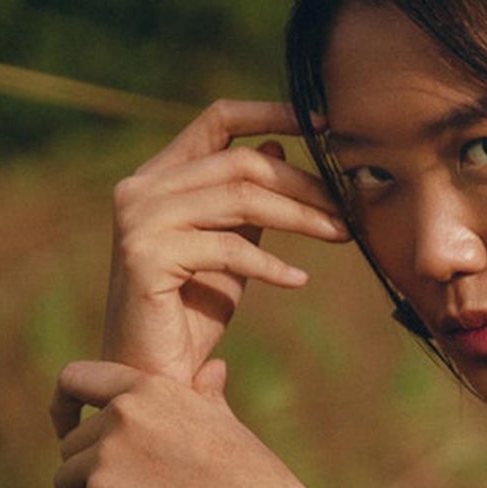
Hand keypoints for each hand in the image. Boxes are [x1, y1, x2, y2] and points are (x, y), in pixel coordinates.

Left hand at [51, 358, 330, 487]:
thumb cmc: (255, 486)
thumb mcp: (228, 429)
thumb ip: (205, 400)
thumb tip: (212, 368)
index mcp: (150, 389)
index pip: (77, 379)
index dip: (65, 405)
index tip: (69, 429)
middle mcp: (121, 415)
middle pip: (72, 444)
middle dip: (92, 476)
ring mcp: (106, 457)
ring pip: (69, 483)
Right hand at [104, 100, 348, 380]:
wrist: (151, 375)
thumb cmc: (191, 313)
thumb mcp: (227, 249)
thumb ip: (244, 203)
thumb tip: (276, 147)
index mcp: (158, 178)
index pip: (217, 120)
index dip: (271, 112)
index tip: (324, 123)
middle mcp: (141, 189)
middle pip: (241, 162)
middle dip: (303, 183)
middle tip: (346, 209)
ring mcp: (139, 220)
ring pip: (241, 199)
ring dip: (301, 217)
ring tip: (340, 235)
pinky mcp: (146, 256)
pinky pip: (228, 249)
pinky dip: (271, 264)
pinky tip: (299, 280)